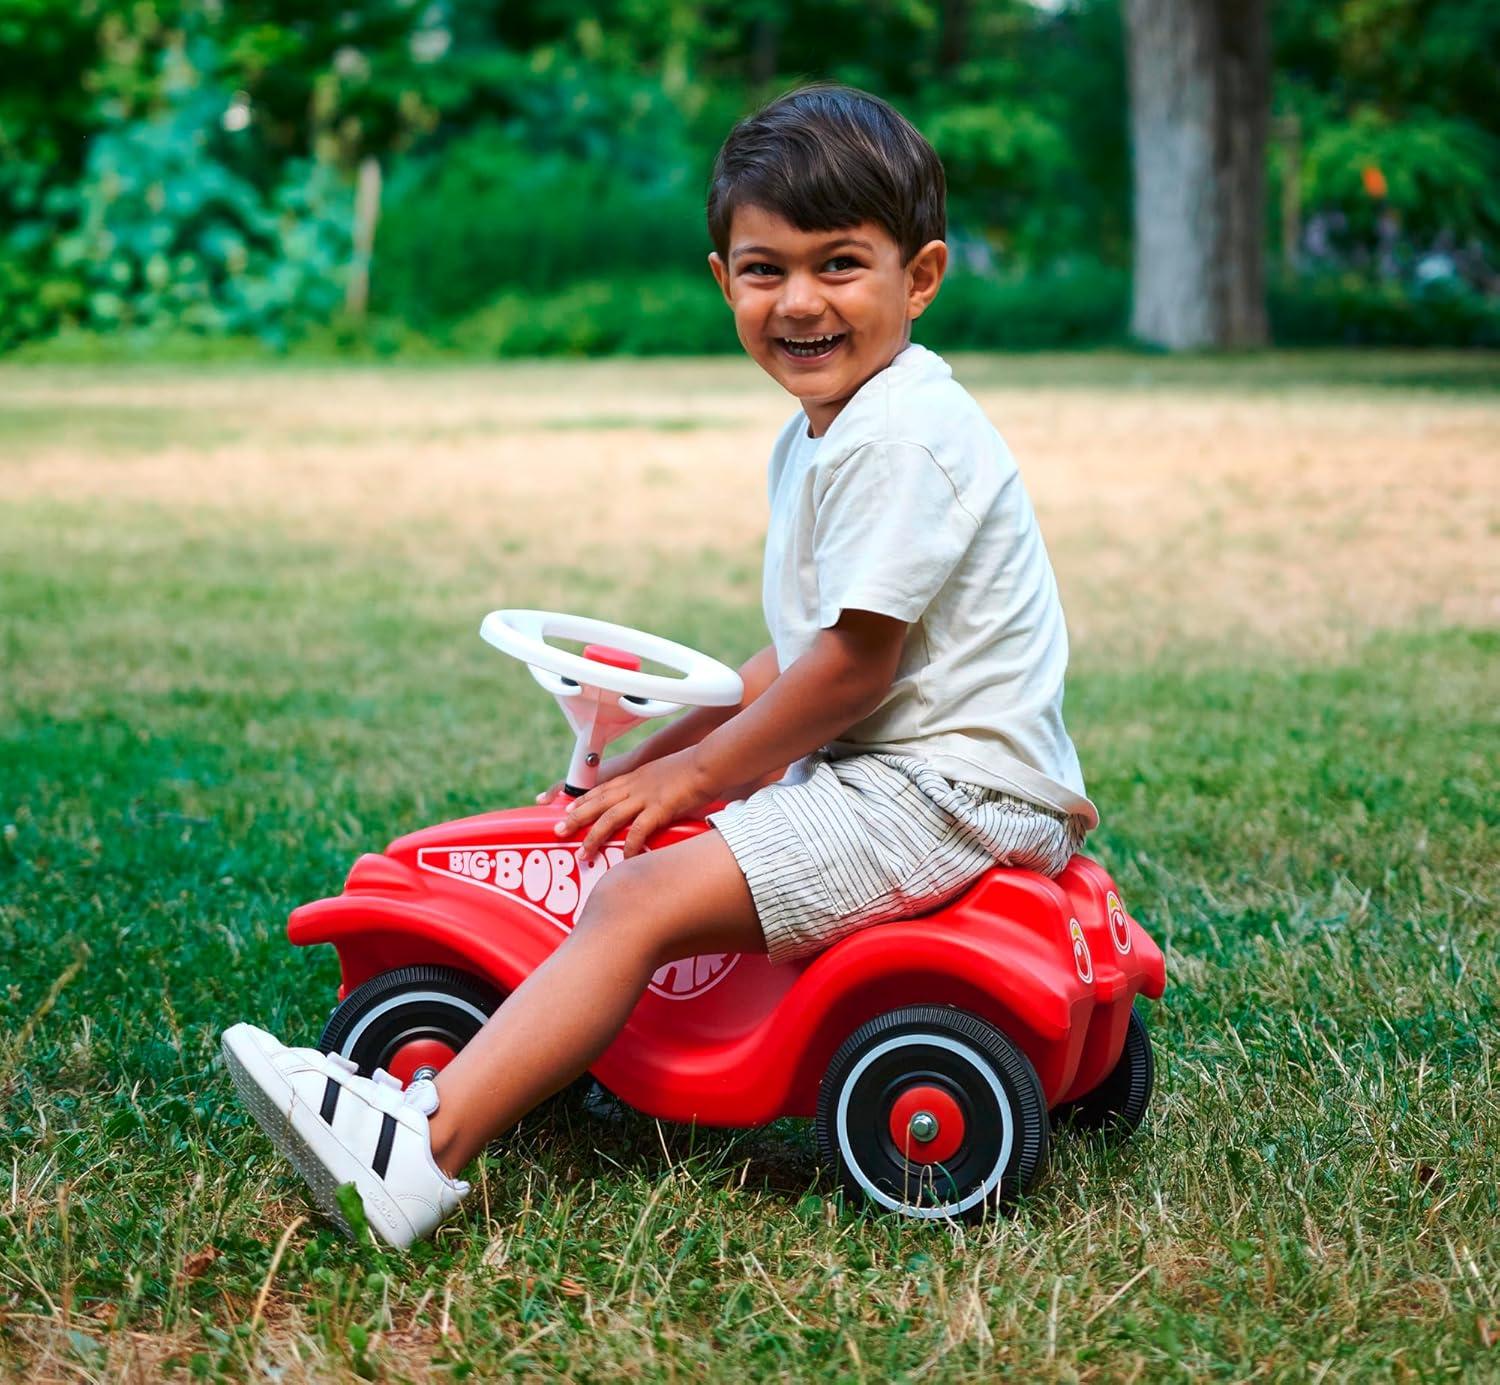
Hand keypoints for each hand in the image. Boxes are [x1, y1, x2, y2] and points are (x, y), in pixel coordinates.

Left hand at [554, 748, 714, 860]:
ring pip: (610, 817)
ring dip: (593, 836)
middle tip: (558, 831)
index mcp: (635, 778)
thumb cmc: (693, 769)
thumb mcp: (665, 775)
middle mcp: (634, 786)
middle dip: (575, 818)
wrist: (708, 762)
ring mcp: (645, 796)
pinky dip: (629, 845)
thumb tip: (655, 805)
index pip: (601, 789)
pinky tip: (624, 858)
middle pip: (597, 802)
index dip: (582, 800)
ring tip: (583, 852)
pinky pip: (638, 830)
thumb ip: (655, 788)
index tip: (566, 810)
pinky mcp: (660, 807)